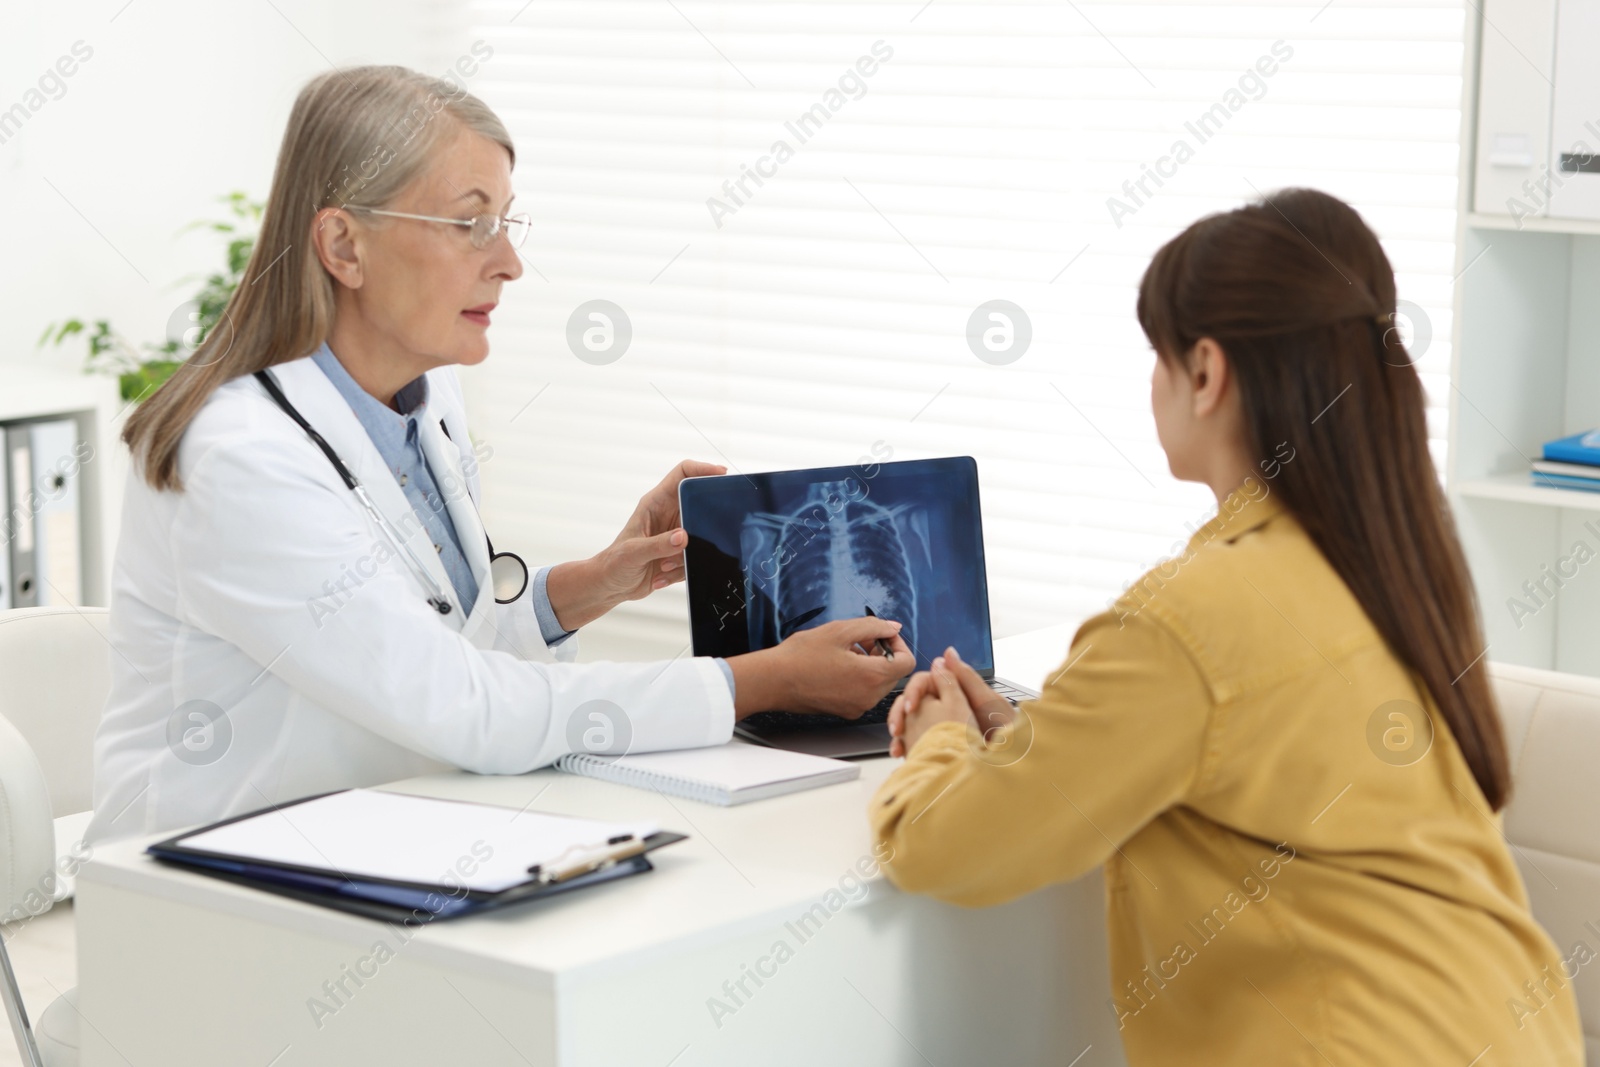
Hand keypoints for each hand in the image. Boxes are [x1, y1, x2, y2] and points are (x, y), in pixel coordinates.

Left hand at [603, 459, 726, 598]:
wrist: (611, 586)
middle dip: (703, 523)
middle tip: (702, 538)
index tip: (721, 474)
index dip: (702, 469)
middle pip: (699, 504)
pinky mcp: (681, 552)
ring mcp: (676, 534)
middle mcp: (668, 515)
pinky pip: (696, 558)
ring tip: (663, 566)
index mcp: (655, 503)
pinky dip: (682, 570)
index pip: (682, 474)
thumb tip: (683, 537)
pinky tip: (660, 576)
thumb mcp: (633, 553)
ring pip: (701, 536)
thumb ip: (658, 545)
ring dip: (686, 556)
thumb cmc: (614, 564)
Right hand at [729, 617, 914, 719]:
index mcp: (871, 677)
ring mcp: (856, 707)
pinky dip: (859, 677)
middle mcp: (868, 697)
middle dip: (882, 653)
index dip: (898, 644)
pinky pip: (864, 692)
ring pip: (878, 683)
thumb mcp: (839, 630)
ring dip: (870, 664)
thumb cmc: (801, 656)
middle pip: (893, 673)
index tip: (880, 635)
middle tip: (860, 639)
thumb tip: (893, 627)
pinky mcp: (845, 711)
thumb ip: (873, 626)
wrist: (773, 680)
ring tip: (845, 651)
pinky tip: (837, 665)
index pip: (907, 662)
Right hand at [888, 646, 1011, 756]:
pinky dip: (910, 750)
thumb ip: (966, 678)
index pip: (924, 685)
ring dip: (902, 736)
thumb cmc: (1008, 730)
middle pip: (913, 707)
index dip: (911, 694)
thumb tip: (946, 652)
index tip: (908, 709)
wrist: (1017, 764)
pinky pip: (919, 745)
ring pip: (912, 727)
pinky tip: (906, 757)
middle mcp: (947, 709)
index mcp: (956, 694)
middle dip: (900, 717)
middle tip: (896, 732)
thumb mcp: (987, 702)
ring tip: (898, 750)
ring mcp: (943, 729)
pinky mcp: (942, 747)